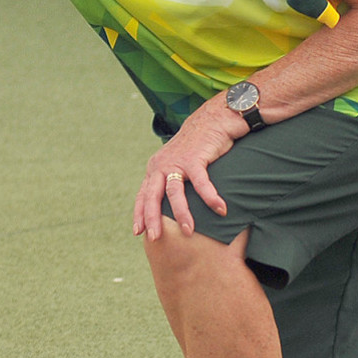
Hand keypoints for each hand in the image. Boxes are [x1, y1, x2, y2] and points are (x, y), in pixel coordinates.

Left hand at [131, 97, 245, 241]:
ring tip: (188, 231)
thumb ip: (172, 180)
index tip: (137, 232)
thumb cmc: (197, 146)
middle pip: (152, 197)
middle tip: (154, 239)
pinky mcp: (194, 158)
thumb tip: (171, 204)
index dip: (140, 213)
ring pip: (175, 193)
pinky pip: (201, 183)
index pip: (143, 195)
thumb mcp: (178, 163)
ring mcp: (177, 162)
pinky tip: (220, 210)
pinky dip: (211, 198)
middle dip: (152, 219)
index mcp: (155, 168)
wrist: (211, 119)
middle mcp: (162, 165)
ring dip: (182, 214)